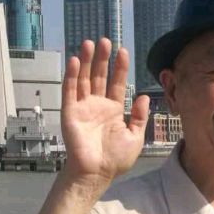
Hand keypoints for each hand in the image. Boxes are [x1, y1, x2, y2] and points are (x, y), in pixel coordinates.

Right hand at [61, 39, 149, 189]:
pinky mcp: (70, 112)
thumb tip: (143, 96)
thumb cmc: (115, 159)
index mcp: (113, 110)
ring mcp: (83, 107)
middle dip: (102, 59)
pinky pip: (70, 91)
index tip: (123, 51)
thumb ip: (139, 116)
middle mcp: (97, 105)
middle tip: (105, 40)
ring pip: (84, 79)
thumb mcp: (134, 137)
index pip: (116, 83)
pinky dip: (72, 76)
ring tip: (89, 43)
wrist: (96, 173)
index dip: (119, 67)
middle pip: (99, 76)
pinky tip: (75, 61)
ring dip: (86, 61)